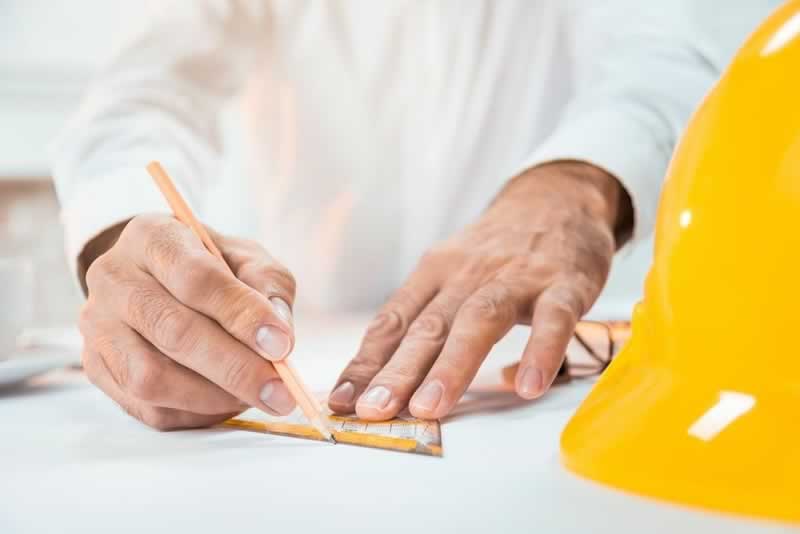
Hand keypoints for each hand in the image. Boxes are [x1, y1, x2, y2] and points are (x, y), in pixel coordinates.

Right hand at [79, 214, 296, 429]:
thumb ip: (268, 286)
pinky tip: (226, 401)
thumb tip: (278, 336)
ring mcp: (98, 326)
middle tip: (281, 391)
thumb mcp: (247, 258)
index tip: (282, 344)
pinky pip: (147, 407)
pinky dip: (196, 412)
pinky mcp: (97, 368)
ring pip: (152, 377)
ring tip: (256, 396)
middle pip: (174, 331)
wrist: (158, 278)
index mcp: (152, 237)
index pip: (195, 277)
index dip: (241, 314)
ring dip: (213, 396)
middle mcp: (113, 278)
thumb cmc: (212, 266)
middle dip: (236, 368)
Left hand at [329, 161, 631, 419]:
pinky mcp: (565, 284)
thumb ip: (429, 320)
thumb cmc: (497, 248)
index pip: (393, 321)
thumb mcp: (452, 270)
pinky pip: (553, 319)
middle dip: (398, 372)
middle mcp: (469, 274)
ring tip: (430, 408)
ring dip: (452, 366)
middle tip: (374, 411)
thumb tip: (397, 379)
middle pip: (429, 326)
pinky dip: (541, 351)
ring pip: (479, 321)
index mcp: (435, 272)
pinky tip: (526, 386)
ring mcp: (517, 278)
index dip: (365, 363)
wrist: (557, 196)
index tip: (341, 400)